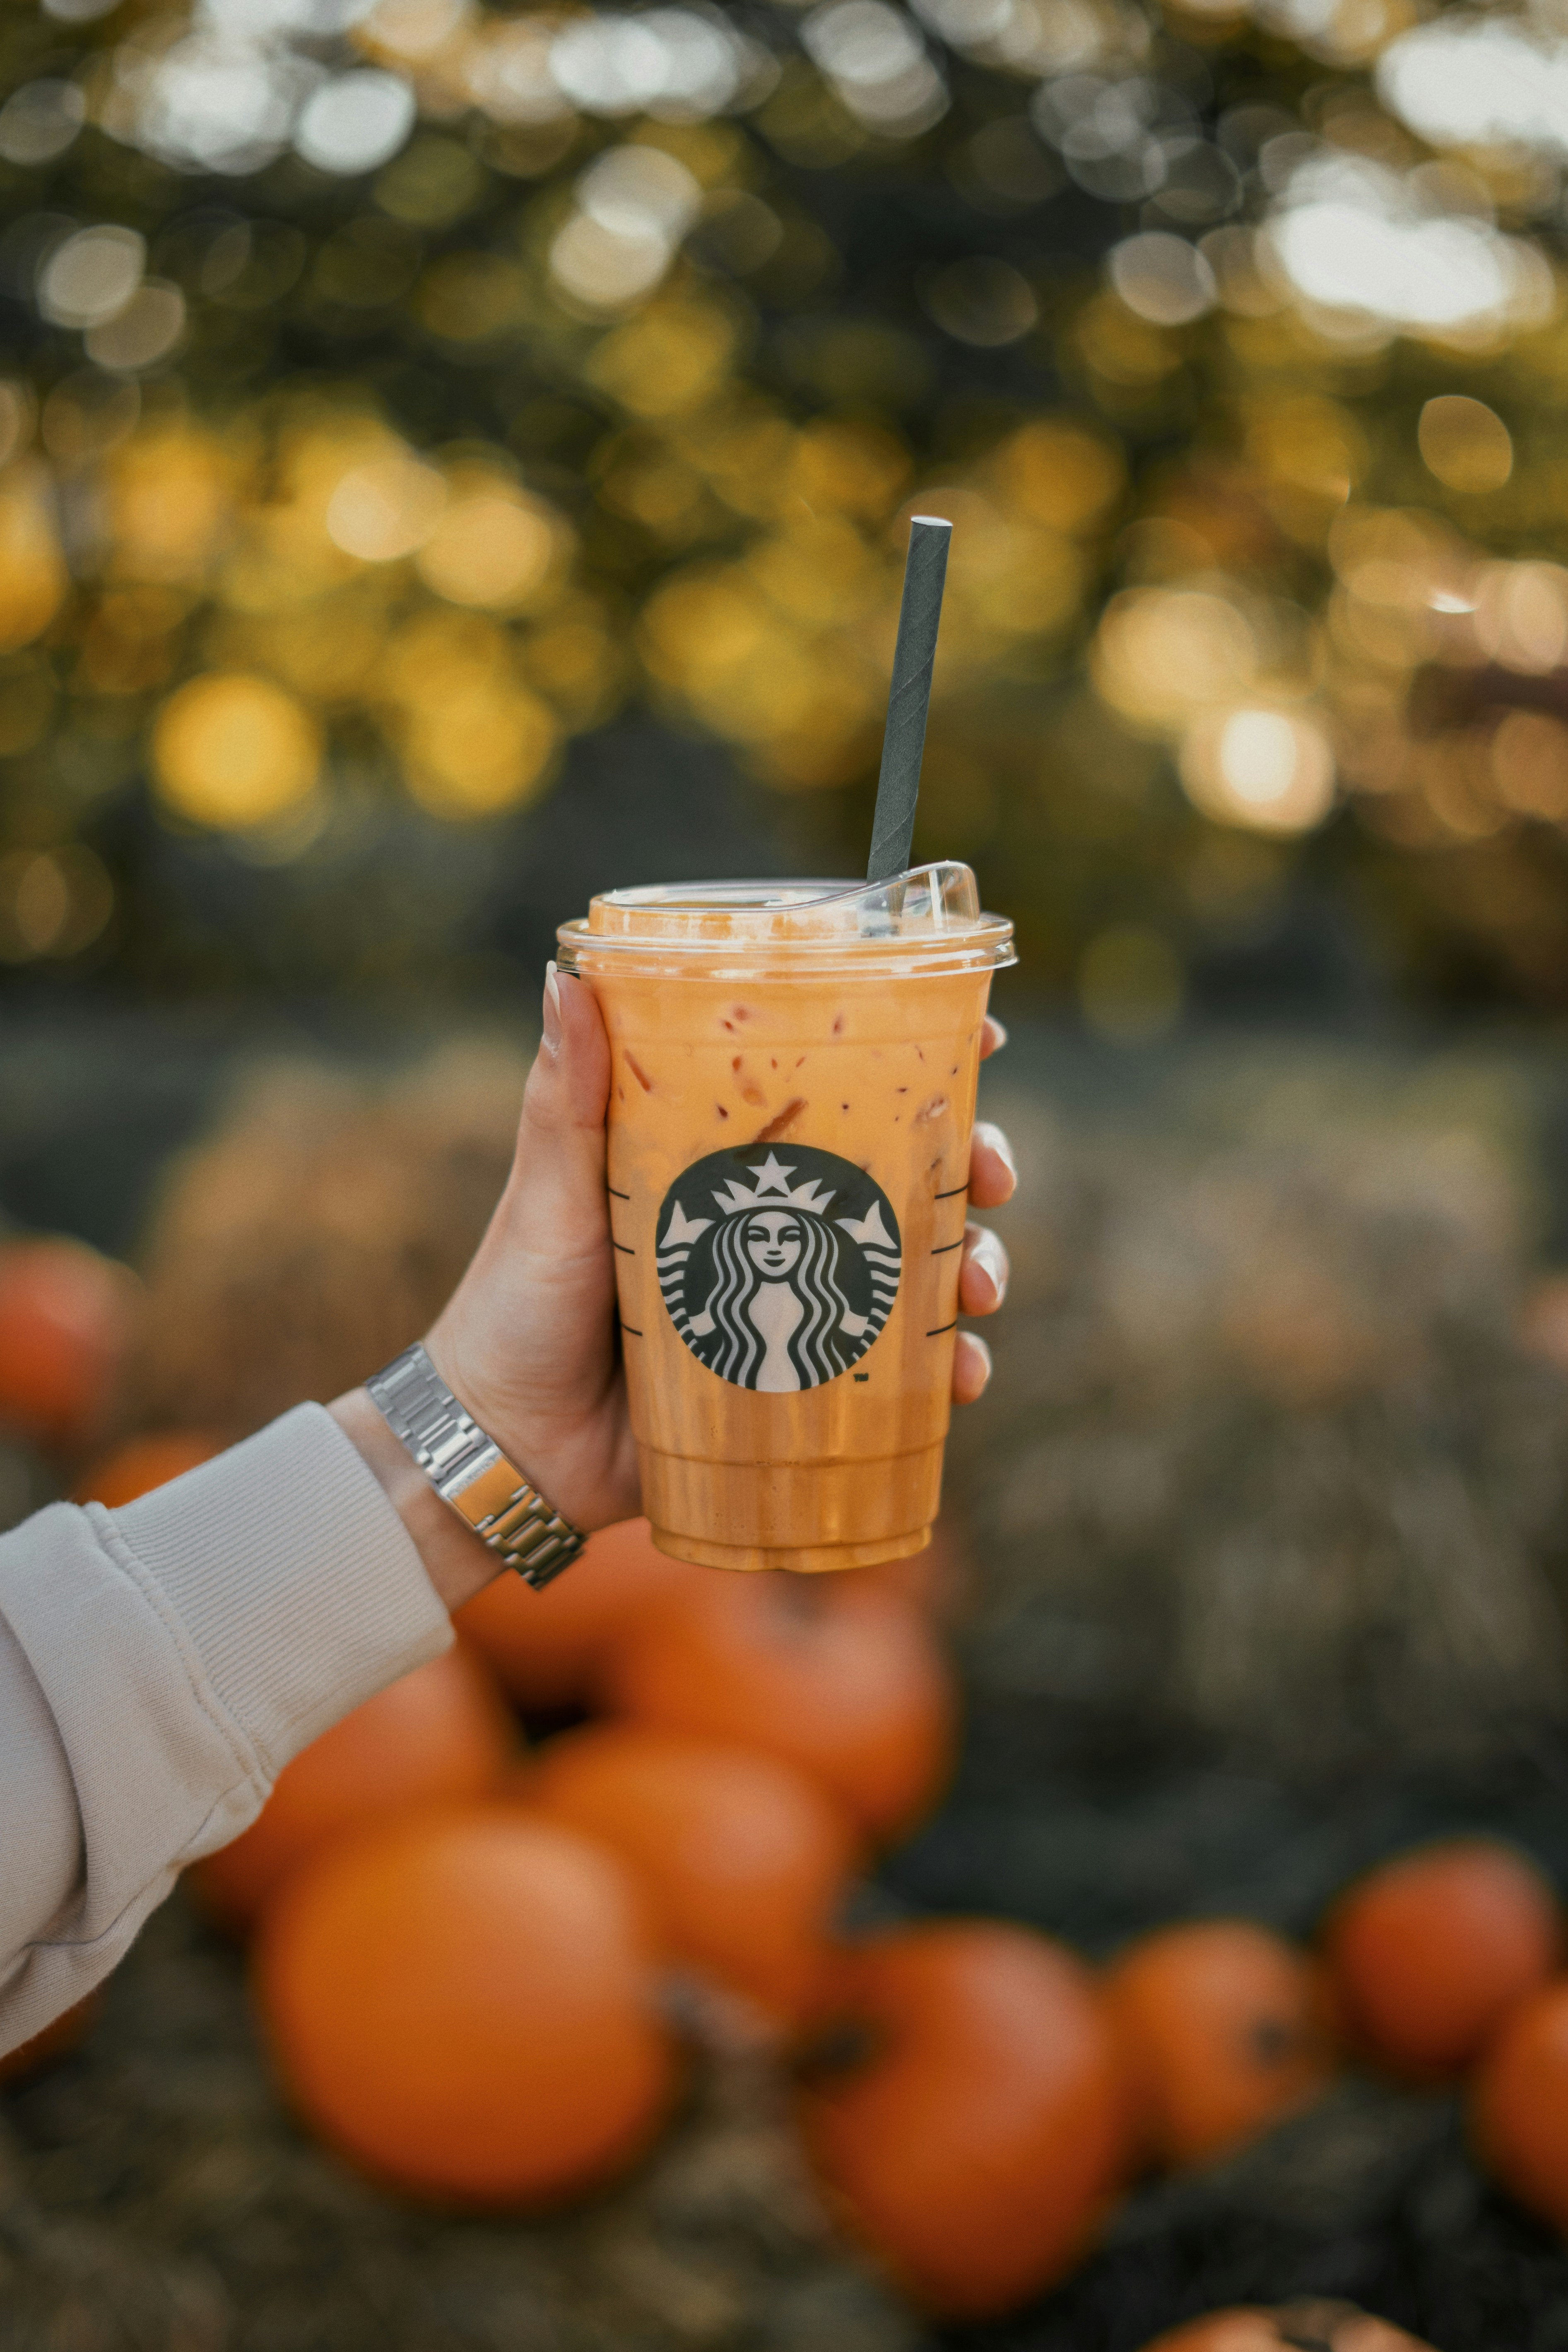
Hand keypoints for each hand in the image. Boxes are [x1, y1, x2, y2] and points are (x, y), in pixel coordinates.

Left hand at [336, 977, 1015, 1608]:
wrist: (504, 1444)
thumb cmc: (515, 1304)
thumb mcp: (551, 1193)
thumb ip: (567, 1097)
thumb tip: (563, 975)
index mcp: (727, 1161)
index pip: (840, 1091)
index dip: (921, 1064)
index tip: (982, 1039)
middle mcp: (775, 1224)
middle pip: (906, 1176)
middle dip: (973, 1169)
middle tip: (995, 1175)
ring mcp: (795, 1306)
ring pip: (919, 1273)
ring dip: (974, 1271)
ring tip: (981, 1292)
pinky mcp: (800, 1389)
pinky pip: (895, 1376)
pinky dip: (943, 1376)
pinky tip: (961, 1380)